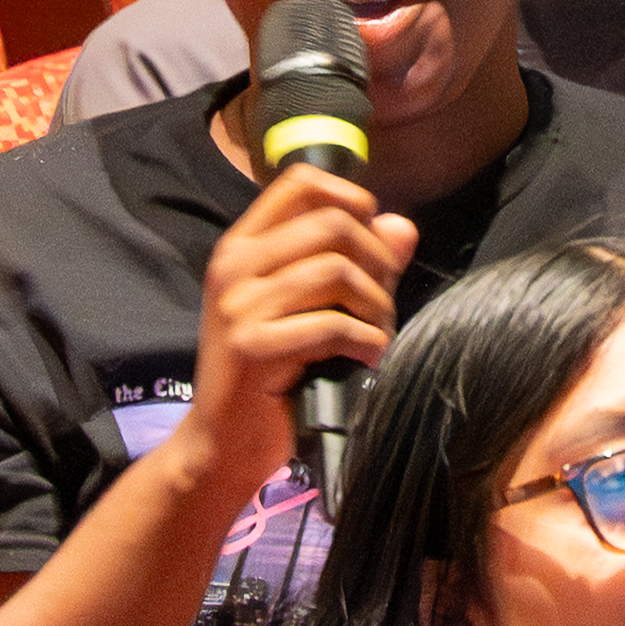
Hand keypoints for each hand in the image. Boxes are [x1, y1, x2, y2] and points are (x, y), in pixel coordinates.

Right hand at [184, 165, 416, 493]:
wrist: (222, 443)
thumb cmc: (270, 372)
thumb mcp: (306, 308)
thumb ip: (353, 262)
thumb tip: (402, 227)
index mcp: (242, 246)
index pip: (301, 182)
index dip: (352, 200)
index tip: (372, 243)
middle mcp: (234, 266)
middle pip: (332, 223)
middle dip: (377, 261)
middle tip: (382, 303)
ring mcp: (238, 305)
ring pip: (337, 272)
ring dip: (376, 306)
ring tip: (377, 334)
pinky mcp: (252, 347)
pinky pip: (332, 325)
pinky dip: (366, 340)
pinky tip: (367, 357)